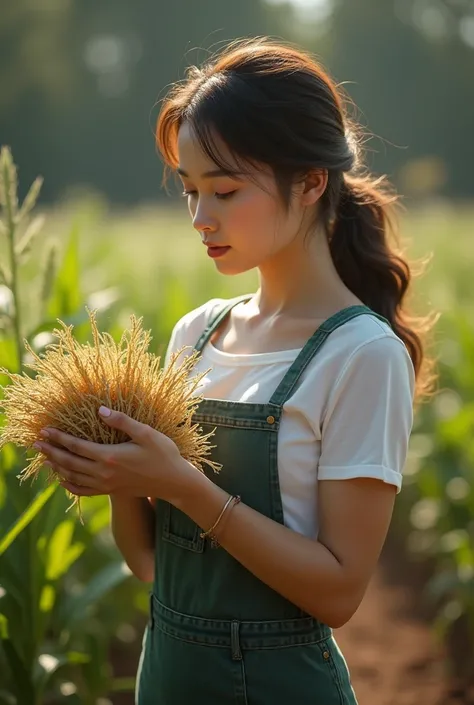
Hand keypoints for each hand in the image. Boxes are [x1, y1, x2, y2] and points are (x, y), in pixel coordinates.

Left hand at [33, 405, 195, 501]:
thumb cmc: (163, 454)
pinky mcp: (111, 492)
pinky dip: (69, 485)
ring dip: (56, 467)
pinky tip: (62, 478)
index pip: (76, 446)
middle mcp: (104, 473)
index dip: (58, 438)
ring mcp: (106, 485)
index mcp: (110, 456)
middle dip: (51, 452)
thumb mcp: (146, 433)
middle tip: (36, 443)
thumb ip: (122, 421)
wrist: (174, 482)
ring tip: (44, 458)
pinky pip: (83, 491)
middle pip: (69, 462)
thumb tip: (99, 410)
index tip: (45, 430)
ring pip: (73, 477)